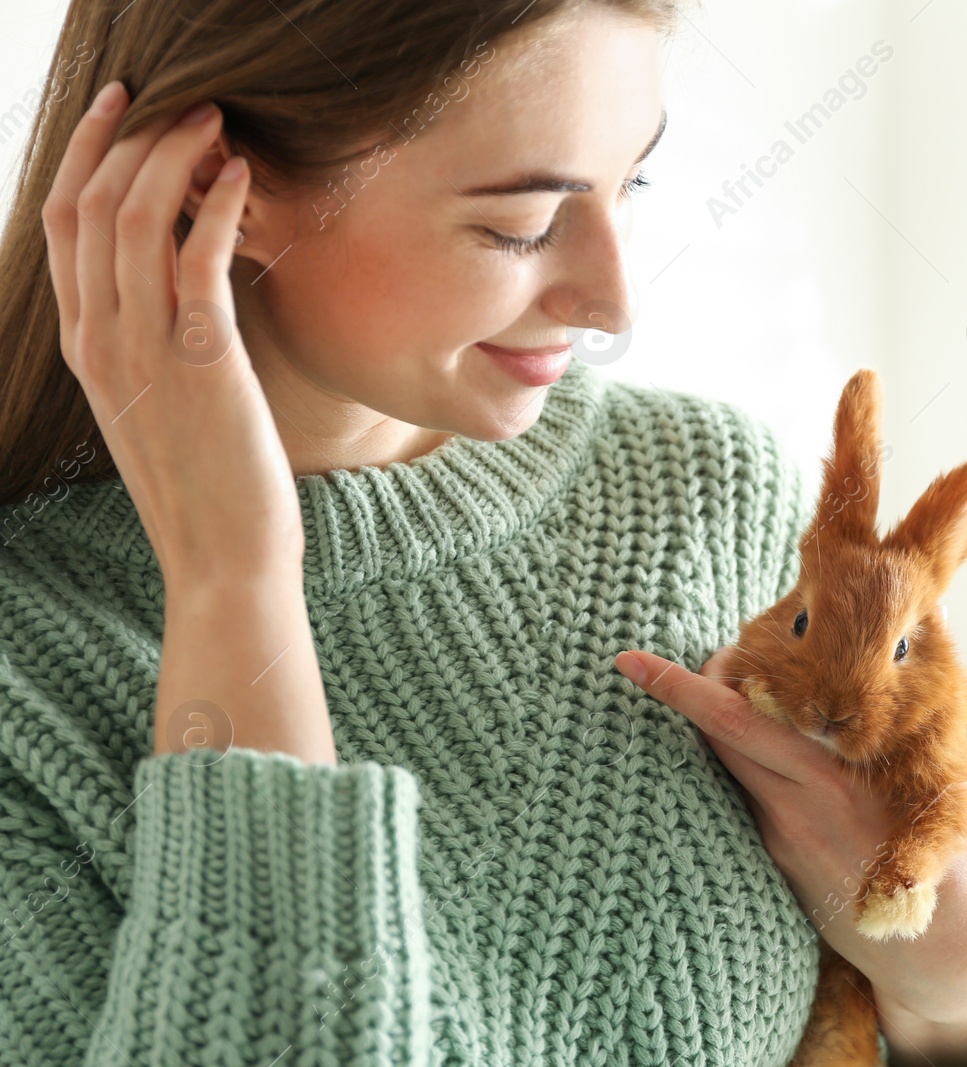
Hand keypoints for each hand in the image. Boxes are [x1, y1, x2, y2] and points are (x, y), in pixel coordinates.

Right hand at [40, 81, 299, 587]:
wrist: (223, 557)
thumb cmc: (207, 482)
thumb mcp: (158, 400)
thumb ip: (151, 339)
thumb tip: (183, 281)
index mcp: (83, 345)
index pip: (62, 225)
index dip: (88, 157)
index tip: (120, 110)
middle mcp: (99, 339)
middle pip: (88, 206)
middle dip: (127, 139)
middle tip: (175, 100)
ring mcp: (144, 350)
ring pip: (135, 219)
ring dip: (175, 156)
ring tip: (218, 122)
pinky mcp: (203, 362)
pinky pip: (196, 260)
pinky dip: (217, 205)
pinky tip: (243, 176)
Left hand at [613, 646, 966, 1026]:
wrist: (944, 953)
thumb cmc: (954, 850)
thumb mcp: (951, 773)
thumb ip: (921, 696)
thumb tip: (936, 611)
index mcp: (838, 775)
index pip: (739, 720)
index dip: (683, 688)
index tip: (630, 662)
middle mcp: (801, 805)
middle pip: (718, 738)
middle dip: (694, 690)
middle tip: (695, 658)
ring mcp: (785, 836)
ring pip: (728, 764)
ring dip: (719, 722)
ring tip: (734, 687)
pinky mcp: (781, 860)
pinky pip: (749, 795)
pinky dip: (747, 761)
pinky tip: (763, 745)